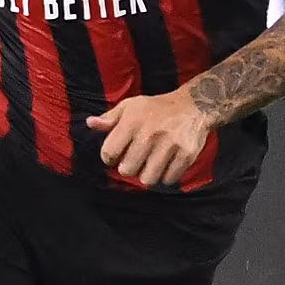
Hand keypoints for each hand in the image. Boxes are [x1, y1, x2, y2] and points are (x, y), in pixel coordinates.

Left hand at [89, 87, 213, 187]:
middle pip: (127, 170)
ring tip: (151, 165)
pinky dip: (167, 176)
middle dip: (130, 168)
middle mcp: (150, 133)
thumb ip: (110, 118)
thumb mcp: (131, 106)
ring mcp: (170, 144)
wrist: (195, 105)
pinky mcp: (187, 154)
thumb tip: (90, 123)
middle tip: (137, 160)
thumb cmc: (157, 108)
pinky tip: (167, 165)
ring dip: (148, 175)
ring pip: (148, 179)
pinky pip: (169, 179)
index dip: (110, 158)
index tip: (117, 155)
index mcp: (133, 120)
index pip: (109, 152)